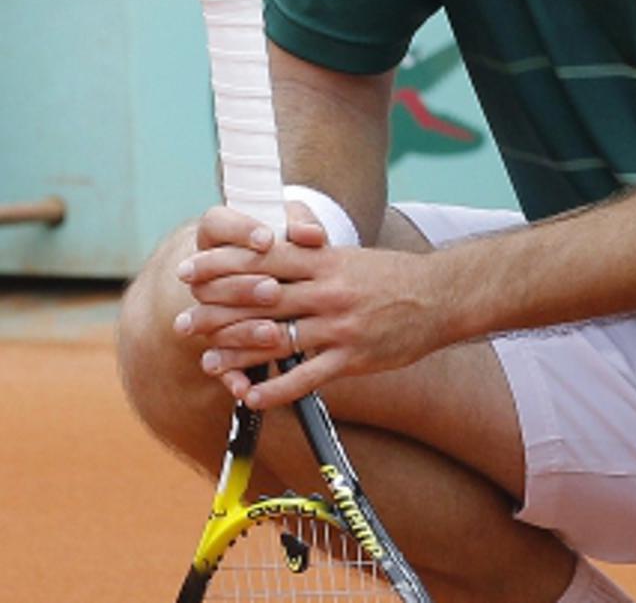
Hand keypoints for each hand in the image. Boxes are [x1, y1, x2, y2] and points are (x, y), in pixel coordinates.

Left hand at [174, 229, 443, 408]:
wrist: (442, 297)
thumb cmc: (392, 276)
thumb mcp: (349, 256)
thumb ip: (310, 255)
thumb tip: (271, 249)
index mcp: (324, 260)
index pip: (262, 258)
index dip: (221, 264)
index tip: (190, 271)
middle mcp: (327, 290)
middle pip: (260, 299)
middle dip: (216, 311)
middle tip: (184, 322)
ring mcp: (340, 325)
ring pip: (276, 340)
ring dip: (236, 354)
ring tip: (207, 363)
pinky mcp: (354, 356)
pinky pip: (307, 376)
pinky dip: (277, 389)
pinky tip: (253, 397)